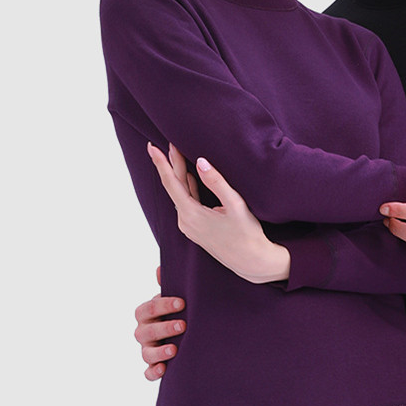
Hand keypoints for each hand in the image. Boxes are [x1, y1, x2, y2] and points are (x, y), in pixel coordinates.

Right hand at [134, 266, 184, 380]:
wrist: (184, 333)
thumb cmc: (178, 311)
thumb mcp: (175, 297)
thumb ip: (169, 285)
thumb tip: (160, 269)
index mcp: (146, 314)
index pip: (148, 308)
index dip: (163, 305)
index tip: (182, 302)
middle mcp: (143, 332)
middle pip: (146, 331)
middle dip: (164, 328)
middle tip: (183, 325)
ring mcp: (147, 350)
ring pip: (146, 353)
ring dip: (158, 352)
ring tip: (174, 350)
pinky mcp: (153, 366)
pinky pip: (148, 373)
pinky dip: (153, 372)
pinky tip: (163, 370)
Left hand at [147, 143, 290, 283]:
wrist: (252, 262)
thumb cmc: (247, 235)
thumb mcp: (235, 205)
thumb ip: (217, 182)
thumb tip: (200, 161)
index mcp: (191, 215)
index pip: (171, 183)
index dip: (162, 163)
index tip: (153, 147)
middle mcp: (185, 222)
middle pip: (175, 187)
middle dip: (172, 165)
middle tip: (169, 143)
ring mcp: (190, 227)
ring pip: (181, 195)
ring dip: (179, 176)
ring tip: (177, 155)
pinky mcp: (196, 229)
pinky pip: (187, 204)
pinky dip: (187, 188)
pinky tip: (188, 178)